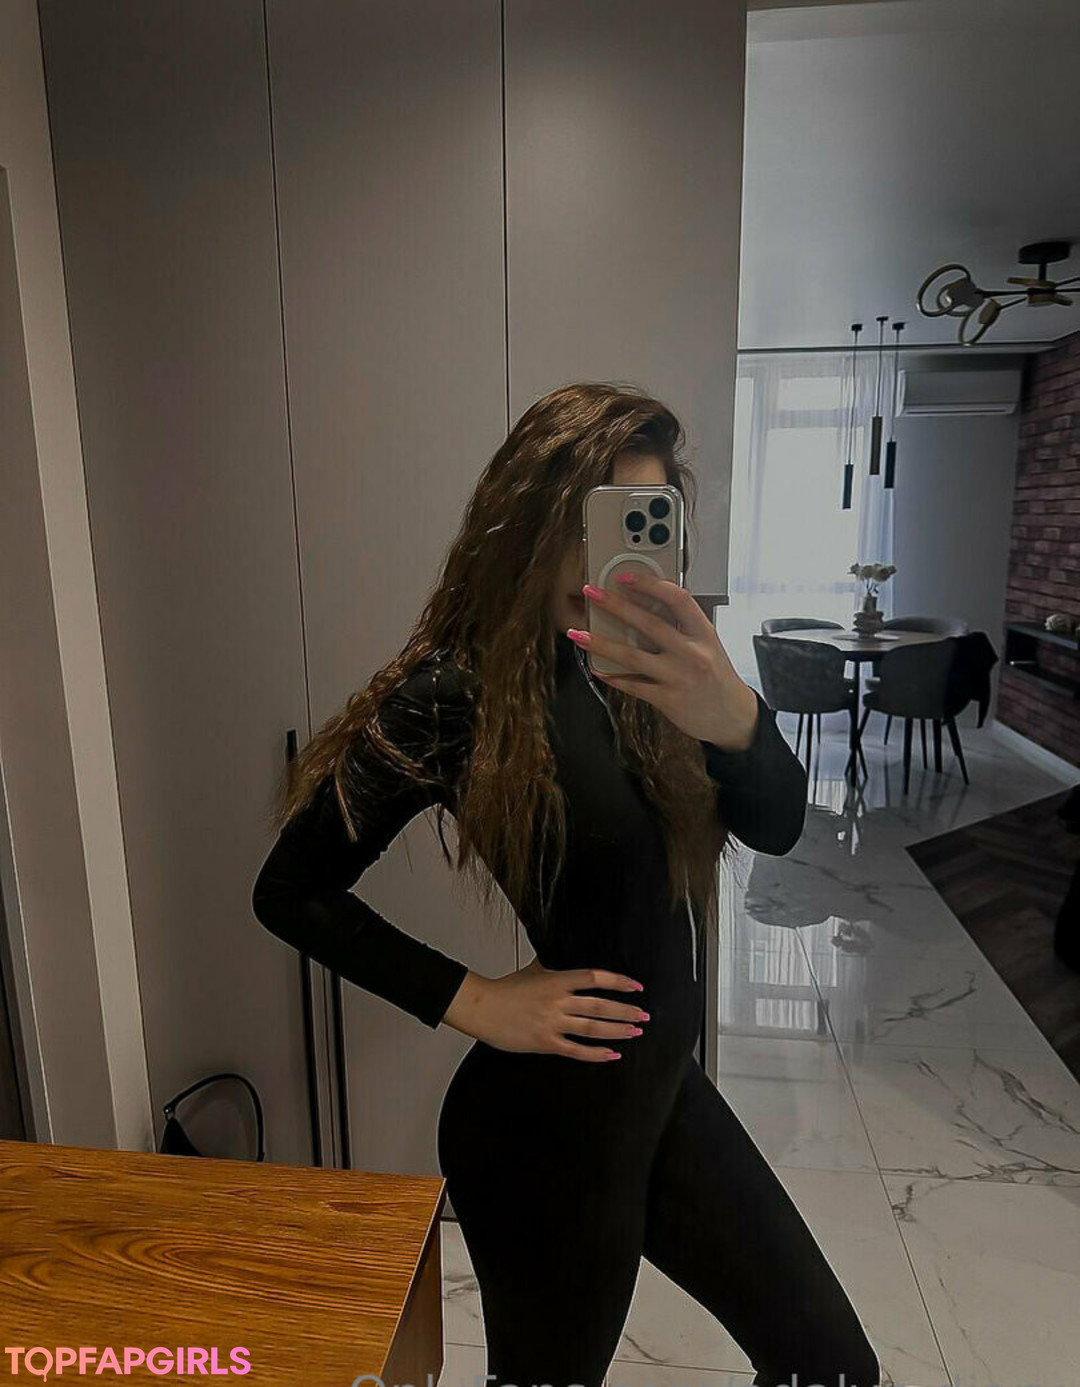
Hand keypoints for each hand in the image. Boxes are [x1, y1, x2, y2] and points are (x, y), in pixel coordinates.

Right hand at [441, 959, 648, 1060]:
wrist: (481, 1007)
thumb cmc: (504, 989)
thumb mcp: (532, 972)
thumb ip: (551, 969)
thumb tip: (565, 963)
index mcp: (556, 980)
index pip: (595, 978)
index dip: (619, 982)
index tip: (636, 987)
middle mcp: (558, 1001)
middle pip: (600, 1006)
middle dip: (625, 1011)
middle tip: (644, 1015)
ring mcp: (552, 1023)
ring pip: (592, 1028)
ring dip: (617, 1030)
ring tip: (634, 1032)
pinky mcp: (545, 1042)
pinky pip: (576, 1050)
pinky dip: (596, 1054)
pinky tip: (611, 1054)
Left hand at [571, 572, 759, 750]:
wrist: (733, 717)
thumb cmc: (717, 677)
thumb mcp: (709, 645)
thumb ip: (683, 627)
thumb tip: (647, 606)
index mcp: (704, 633)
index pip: (678, 599)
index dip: (650, 584)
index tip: (626, 577)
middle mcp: (692, 653)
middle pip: (648, 623)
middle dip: (615, 605)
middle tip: (592, 593)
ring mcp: (679, 677)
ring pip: (632, 656)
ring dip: (601, 643)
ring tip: (578, 634)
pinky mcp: (668, 700)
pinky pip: (633, 685)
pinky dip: (613, 676)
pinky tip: (598, 669)